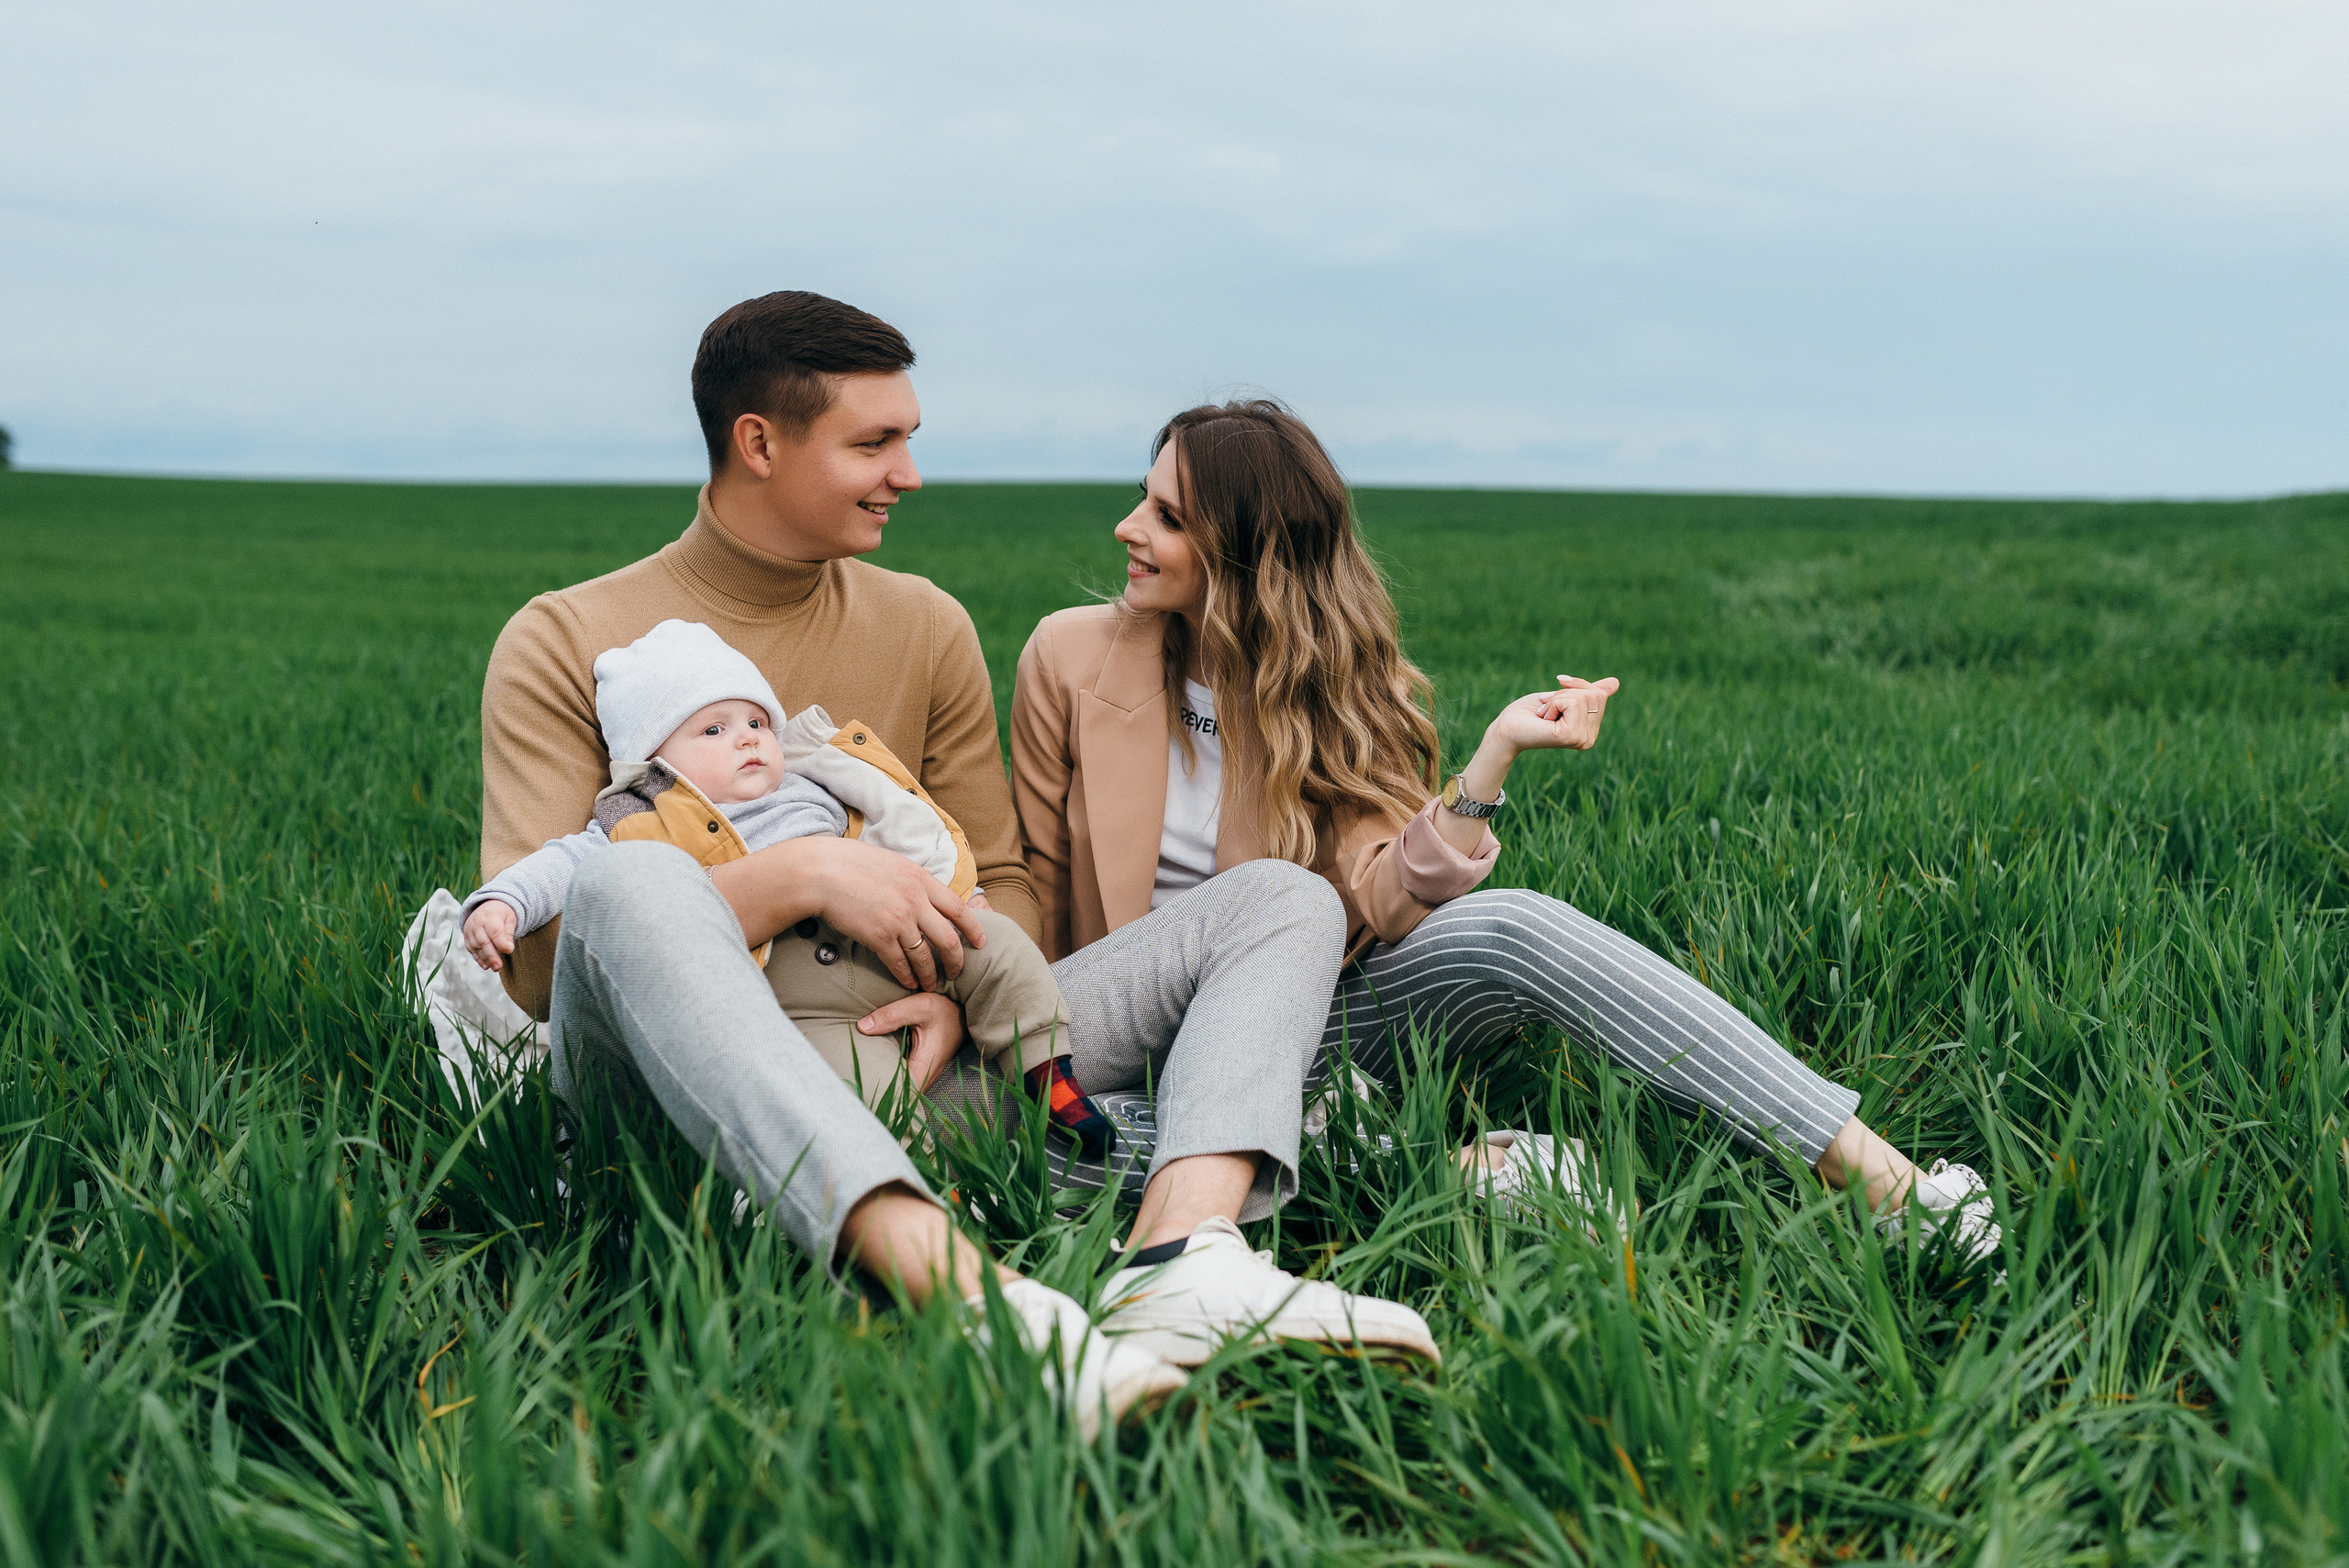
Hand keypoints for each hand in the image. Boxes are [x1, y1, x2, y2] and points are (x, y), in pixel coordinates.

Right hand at [462, 899, 517, 971]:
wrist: (487, 906)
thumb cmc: (501, 913)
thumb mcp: (510, 919)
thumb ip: (509, 933)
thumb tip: (508, 948)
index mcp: (490, 916)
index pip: (494, 931)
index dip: (501, 943)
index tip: (509, 950)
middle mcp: (477, 923)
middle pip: (483, 942)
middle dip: (491, 956)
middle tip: (499, 966)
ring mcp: (470, 930)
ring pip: (476, 947)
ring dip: (485, 959)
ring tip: (494, 968)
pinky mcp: (467, 937)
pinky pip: (471, 949)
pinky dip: (478, 958)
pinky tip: (485, 965)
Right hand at [777, 836, 987, 990]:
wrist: (822, 872)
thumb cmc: (852, 864)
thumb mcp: (894, 864)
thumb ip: (913, 881)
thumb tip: (926, 893)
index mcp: (922, 880)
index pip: (959, 908)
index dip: (974, 928)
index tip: (981, 942)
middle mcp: (916, 901)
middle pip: (948, 938)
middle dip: (957, 960)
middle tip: (957, 972)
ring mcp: (898, 920)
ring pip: (925, 956)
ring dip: (930, 975)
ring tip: (931, 985)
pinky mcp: (878, 937)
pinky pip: (899, 963)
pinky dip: (907, 976)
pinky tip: (909, 983)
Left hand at [859, 990, 968, 1094]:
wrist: (961, 1011)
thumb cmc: (943, 1009)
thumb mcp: (917, 1006)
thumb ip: (890, 1016)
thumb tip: (862, 1027)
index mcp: (924, 1066)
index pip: (901, 1094)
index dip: (881, 1094)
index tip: (862, 1089)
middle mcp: (926, 1076)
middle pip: (899, 1095)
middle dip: (878, 1091)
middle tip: (854, 1085)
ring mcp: (924, 1075)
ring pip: (902, 1090)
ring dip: (884, 1084)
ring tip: (861, 1078)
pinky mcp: (921, 1069)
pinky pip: (904, 1080)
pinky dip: (890, 1076)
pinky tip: (875, 1069)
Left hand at [1485, 674, 1620, 756]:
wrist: (1506, 728)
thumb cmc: (1529, 712)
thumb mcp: (1562, 696)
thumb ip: (1588, 692)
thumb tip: (1616, 682)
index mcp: (1590, 731)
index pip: (1599, 693)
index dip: (1575, 687)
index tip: (1553, 700)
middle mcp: (1590, 739)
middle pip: (1593, 694)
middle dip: (1565, 693)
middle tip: (1547, 709)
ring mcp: (1582, 739)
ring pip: (1582, 696)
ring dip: (1557, 699)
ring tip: (1544, 715)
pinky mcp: (1571, 736)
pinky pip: (1570, 702)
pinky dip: (1553, 703)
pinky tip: (1544, 720)